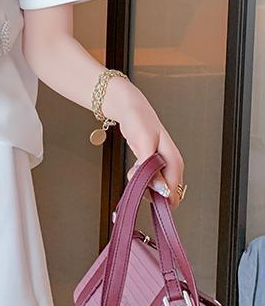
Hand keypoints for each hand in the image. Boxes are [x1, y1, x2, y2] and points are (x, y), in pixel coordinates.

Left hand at [118, 91, 184, 211]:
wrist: (130, 109)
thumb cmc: (139, 121)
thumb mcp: (144, 144)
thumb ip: (151, 168)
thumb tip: (161, 188)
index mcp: (175, 161)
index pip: (173, 193)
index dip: (157, 195)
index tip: (143, 187)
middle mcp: (172, 165)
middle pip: (167, 193)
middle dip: (150, 191)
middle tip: (137, 176)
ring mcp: (164, 165)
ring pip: (158, 188)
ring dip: (144, 184)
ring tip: (134, 169)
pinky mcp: (154, 164)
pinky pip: (151, 180)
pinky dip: (141, 179)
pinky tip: (135, 168)